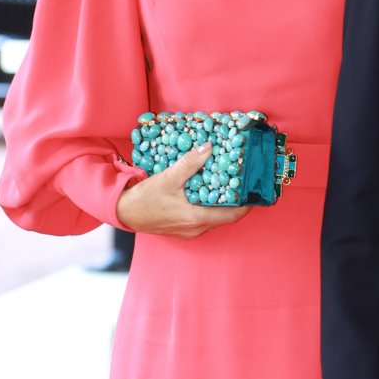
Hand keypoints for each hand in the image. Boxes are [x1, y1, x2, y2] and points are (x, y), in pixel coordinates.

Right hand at [115, 143, 249, 237]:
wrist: (123, 212)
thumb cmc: (144, 199)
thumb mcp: (168, 177)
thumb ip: (189, 163)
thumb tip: (208, 148)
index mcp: (196, 218)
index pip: (232, 215)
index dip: (247, 204)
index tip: (254, 191)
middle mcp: (196, 228)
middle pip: (225, 216)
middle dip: (235, 200)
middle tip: (241, 183)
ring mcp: (189, 230)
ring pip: (214, 217)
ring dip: (220, 203)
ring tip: (226, 185)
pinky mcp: (182, 228)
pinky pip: (202, 218)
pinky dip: (208, 206)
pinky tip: (205, 192)